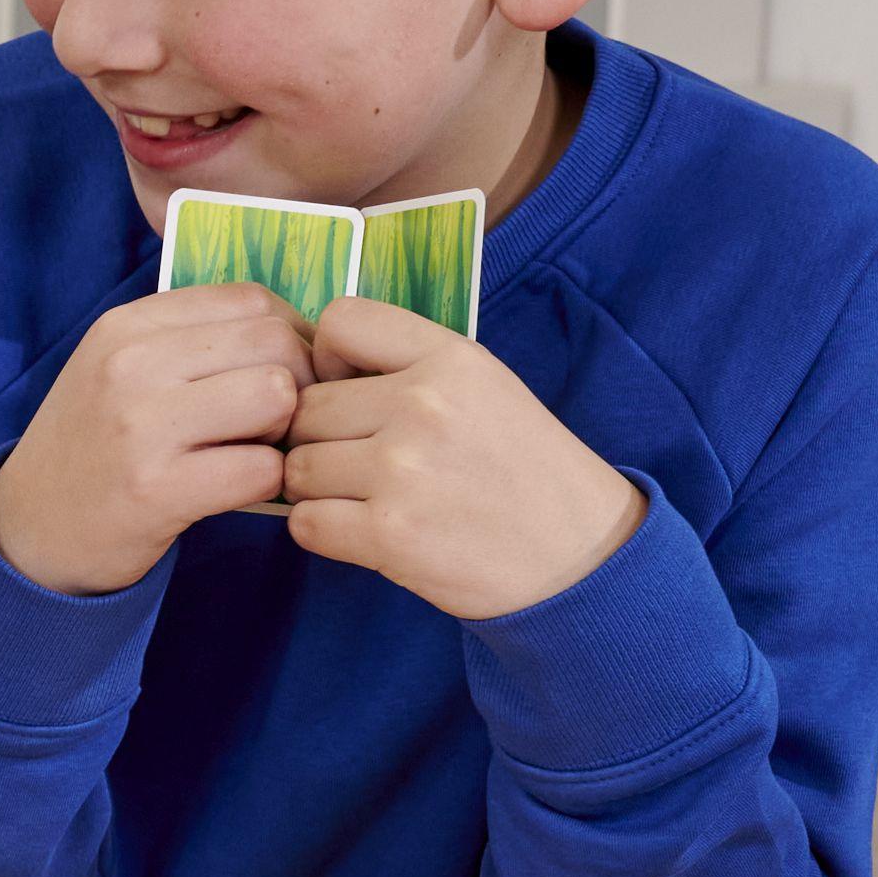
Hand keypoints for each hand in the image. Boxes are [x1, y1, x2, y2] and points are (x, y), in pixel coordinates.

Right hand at [0, 282, 313, 595]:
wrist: (29, 531)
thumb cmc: (93, 446)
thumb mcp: (116, 367)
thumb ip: (188, 339)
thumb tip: (295, 330)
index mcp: (126, 325)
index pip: (250, 298)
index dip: (289, 334)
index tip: (282, 372)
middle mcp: (130, 364)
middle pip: (274, 342)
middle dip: (295, 384)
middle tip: (271, 422)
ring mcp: (141, 426)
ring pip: (276, 395)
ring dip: (282, 431)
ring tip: (250, 451)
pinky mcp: (156, 489)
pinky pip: (262, 469)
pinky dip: (266, 483)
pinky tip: (234, 490)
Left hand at [281, 298, 644, 617]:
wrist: (580, 555)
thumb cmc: (523, 469)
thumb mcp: (485, 387)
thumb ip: (407, 367)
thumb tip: (311, 373)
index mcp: (450, 359)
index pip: (340, 321)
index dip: (325, 359)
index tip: (346, 388)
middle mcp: (423, 405)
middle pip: (306, 407)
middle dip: (319, 437)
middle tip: (360, 462)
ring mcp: (403, 471)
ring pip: (297, 467)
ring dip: (316, 488)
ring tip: (364, 499)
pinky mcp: (389, 535)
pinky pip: (306, 523)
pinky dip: (322, 530)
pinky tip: (362, 531)